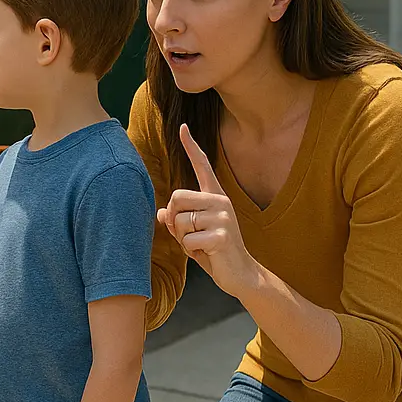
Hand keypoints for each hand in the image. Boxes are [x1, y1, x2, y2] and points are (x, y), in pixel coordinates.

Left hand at [156, 124, 261, 299]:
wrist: (241, 275)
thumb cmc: (215, 253)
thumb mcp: (193, 234)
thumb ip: (178, 221)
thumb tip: (160, 213)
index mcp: (214, 196)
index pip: (202, 165)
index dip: (191, 146)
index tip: (183, 127)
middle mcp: (219, 201)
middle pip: (175, 197)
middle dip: (174, 220)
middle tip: (189, 235)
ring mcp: (222, 217)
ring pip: (179, 221)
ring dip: (182, 239)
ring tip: (200, 245)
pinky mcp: (222, 235)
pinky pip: (188, 240)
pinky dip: (191, 251)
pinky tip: (208, 254)